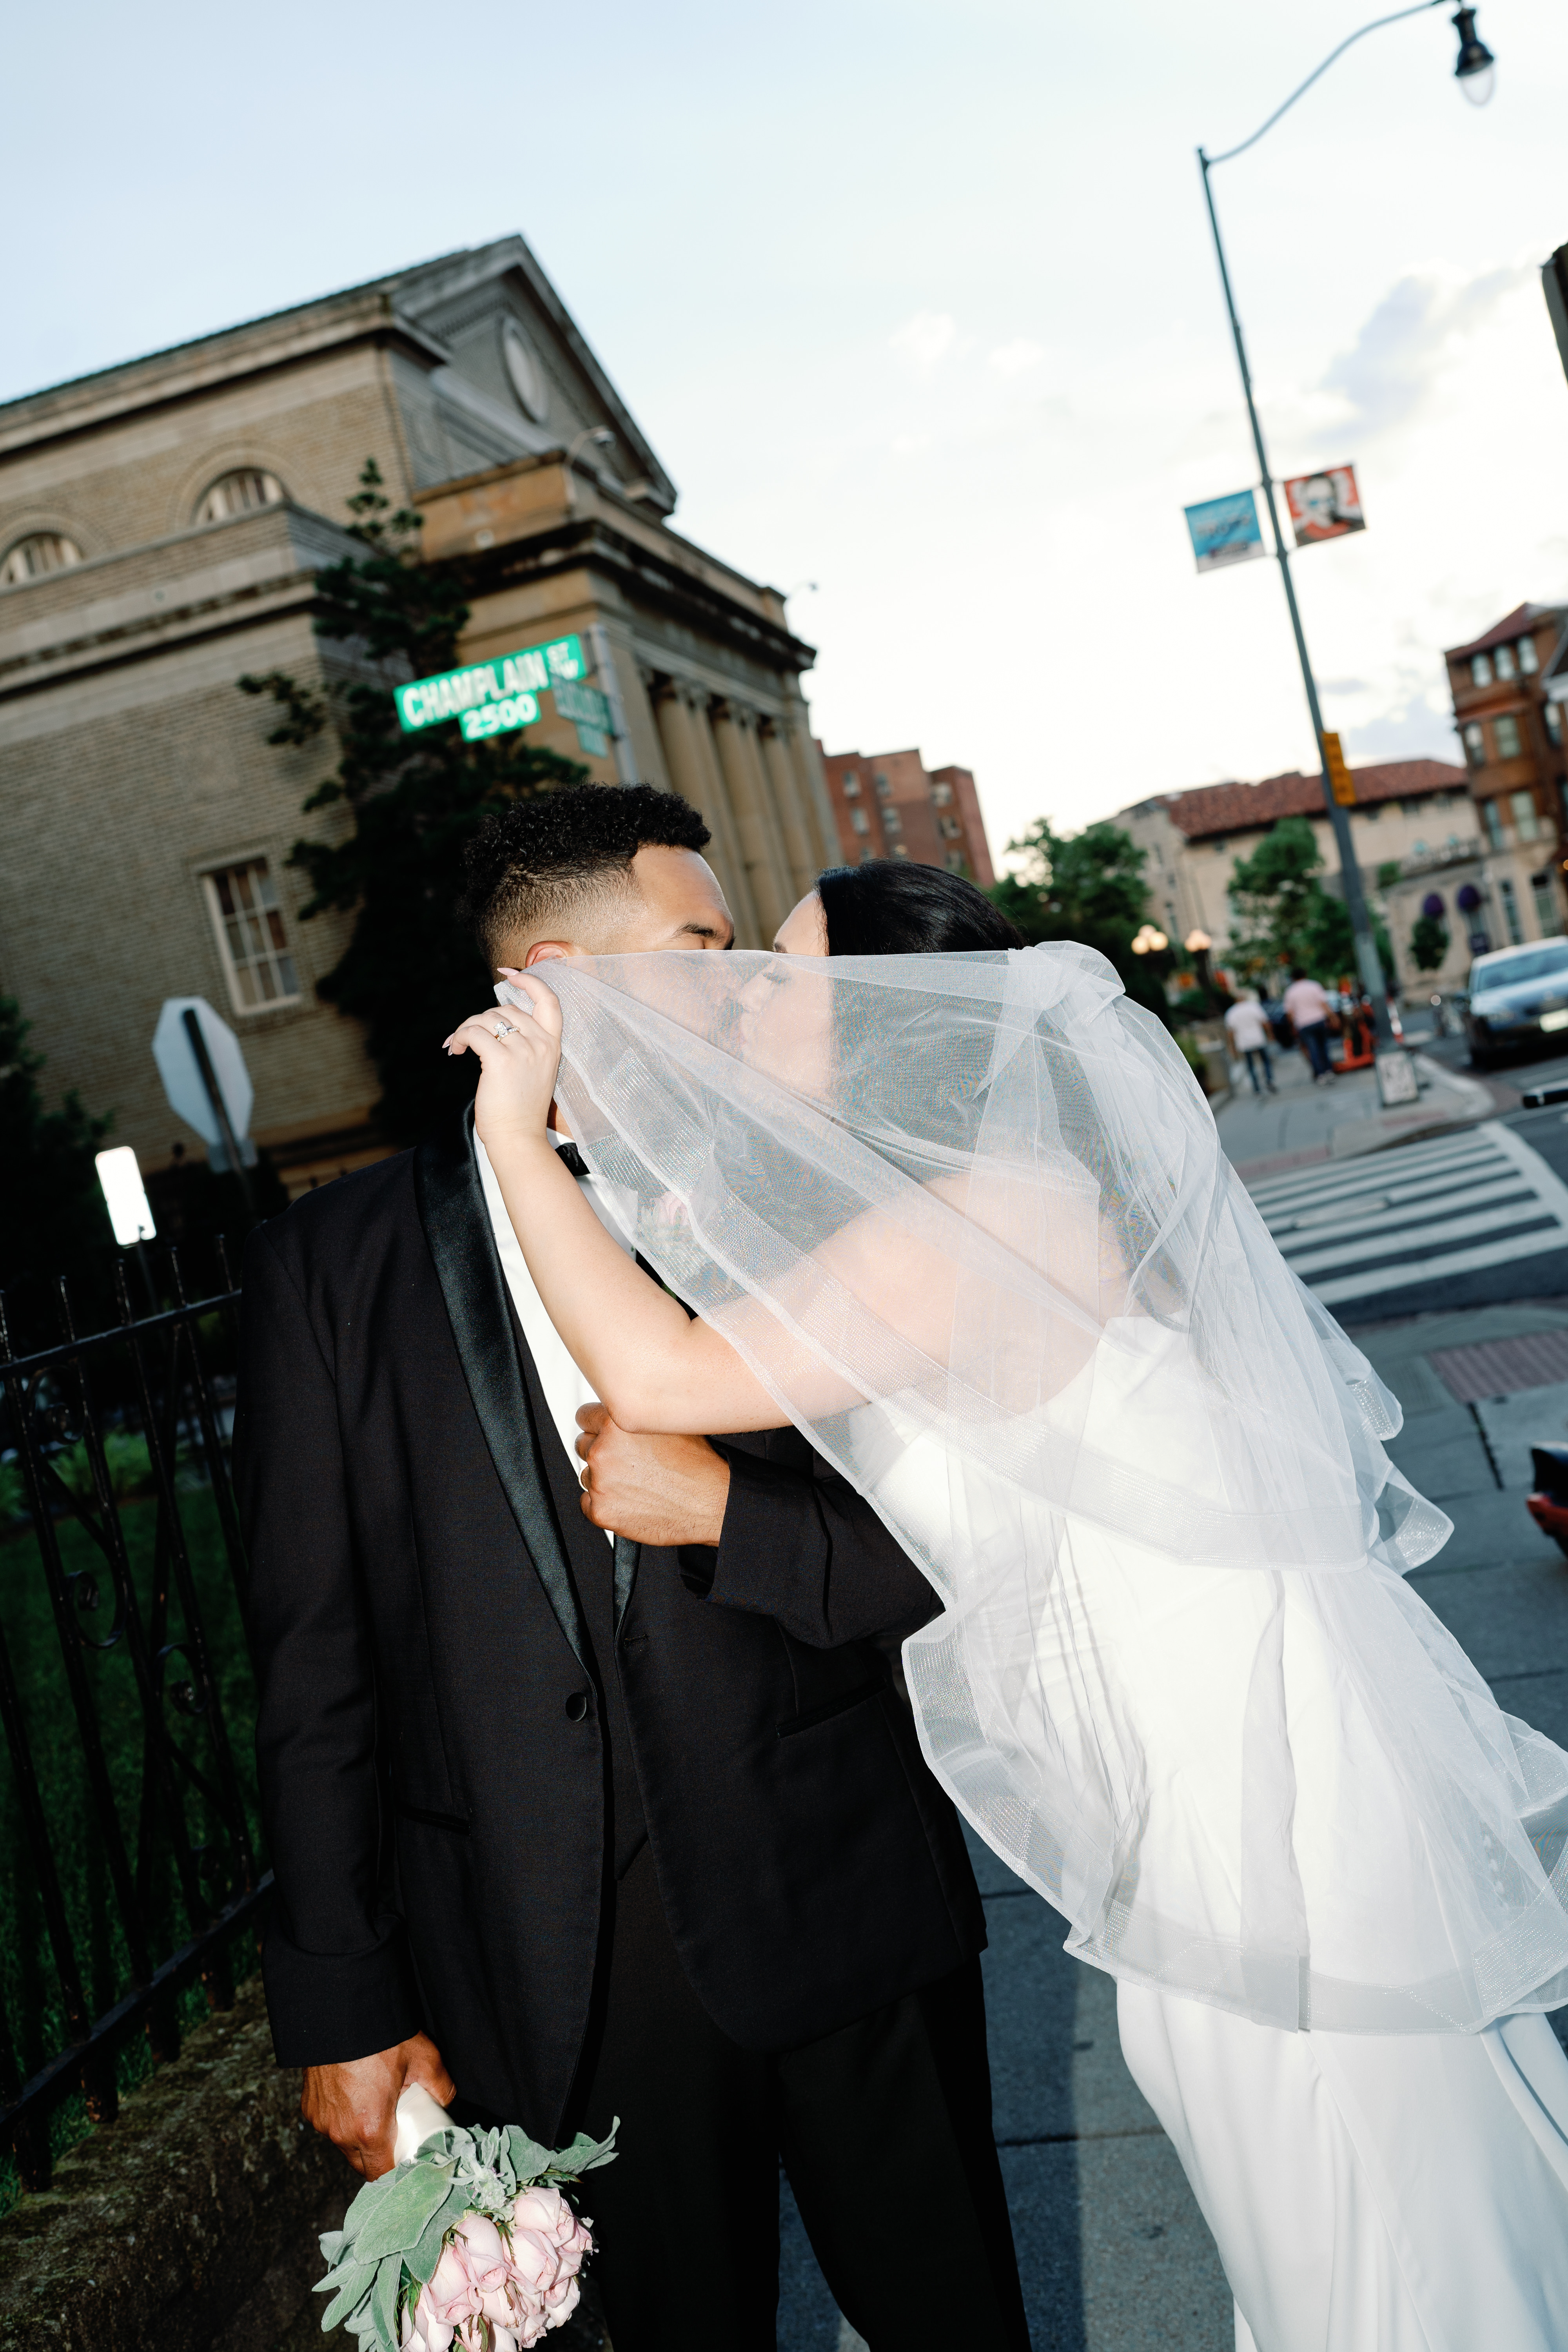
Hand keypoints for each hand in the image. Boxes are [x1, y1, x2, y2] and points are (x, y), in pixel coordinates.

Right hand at [300, 2030, 454, 2180]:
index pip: (381, 2174)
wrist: (338, 2013)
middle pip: (363, 2163)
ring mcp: (322, 2122)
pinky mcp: (309, 2108)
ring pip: (344, 2145)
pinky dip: (342, 2120)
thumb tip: (446, 2103)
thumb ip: (441, 2087)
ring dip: (360, 2138)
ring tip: (376, 2112)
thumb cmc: (380, 2037)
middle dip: (381, 2157)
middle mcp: (341, 2133)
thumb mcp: (424, 2059)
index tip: (408, 2161)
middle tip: (397, 2136)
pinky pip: (329, 2125)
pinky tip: (355, 2099)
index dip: (397, 2172)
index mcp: (370, 2130)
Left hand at [443, 972, 562, 1155]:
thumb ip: (524, 1044)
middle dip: (480, 1019)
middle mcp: (541, 1043)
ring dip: (466, 1029)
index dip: (529, 981)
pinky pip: (474, 1033)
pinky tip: (454, 1050)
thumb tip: (494, 1022)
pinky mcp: (501, 1061)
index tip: (508, 973)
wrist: (519, 1139)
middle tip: (465, 1037)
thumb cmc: (521, 1110)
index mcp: (553, 1045)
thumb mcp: (533, 1071)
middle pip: (505, 1009)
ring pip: (486, 1019)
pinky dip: (459, 1037)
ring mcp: (523, 1051)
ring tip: (457, 1046)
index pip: (549, 1000)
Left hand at [575, 1404, 730, 1546]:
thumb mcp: (667, 1423)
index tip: (606, 1435)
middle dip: (601, 1453)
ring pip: (588, 1476)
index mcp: (616, 1423)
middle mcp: (603, 1451)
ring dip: (605, 1480)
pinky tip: (631, 1500)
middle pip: (583, 1446)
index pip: (584, 1417)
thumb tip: (624, 1408)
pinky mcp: (600, 1511)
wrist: (710, 1503)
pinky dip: (606, 1504)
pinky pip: (589, 1504)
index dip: (598, 1427)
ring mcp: (600, 1482)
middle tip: (628, 1463)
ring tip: (636, 1483)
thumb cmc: (696, 1465)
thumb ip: (636, 1415)